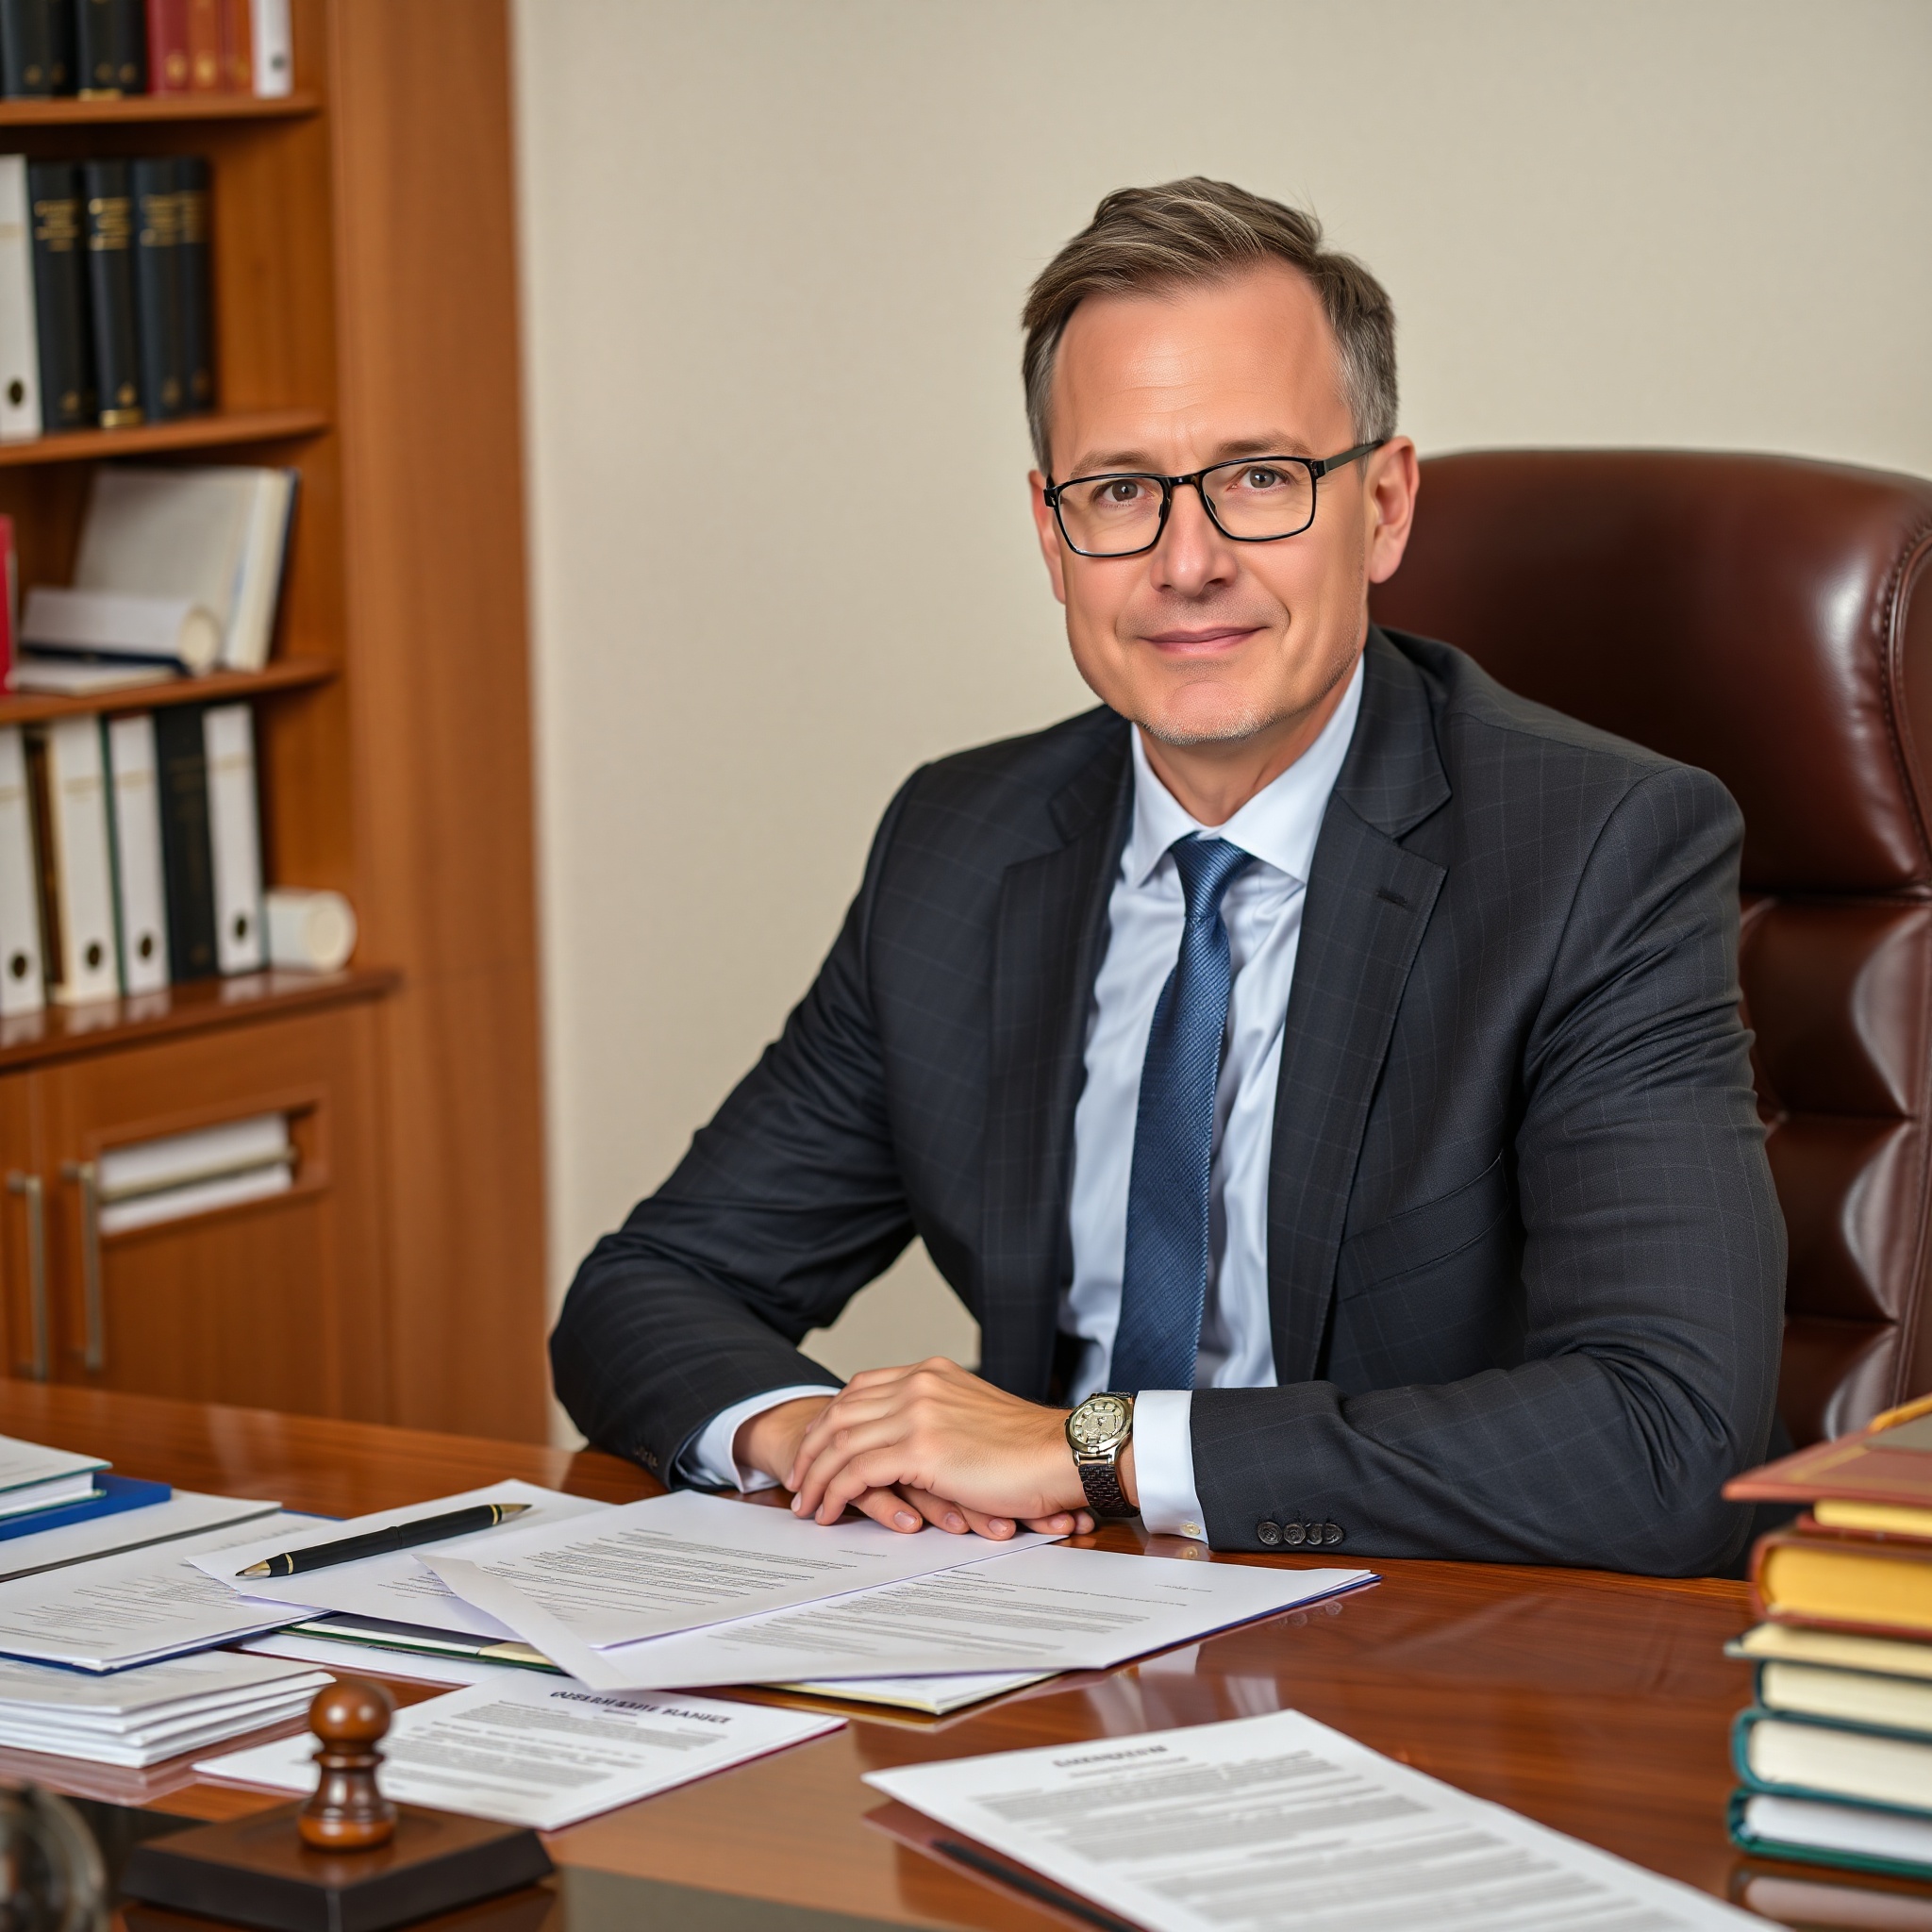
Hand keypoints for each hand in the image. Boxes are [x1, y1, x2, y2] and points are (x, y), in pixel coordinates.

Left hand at [732, 1390, 1043, 1537]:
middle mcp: (919, 1384)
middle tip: (797, 1480)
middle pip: (841, 1412)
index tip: (817, 1448)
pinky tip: (828, 1511)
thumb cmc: (1031, 1448)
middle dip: (812, 1449)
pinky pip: (857, 1471)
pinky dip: (834, 1493)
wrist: (1062, 1453)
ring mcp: (917, 1413)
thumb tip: (916, 1447)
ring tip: (804, 1505)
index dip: (831, 1420)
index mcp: (931, 1373)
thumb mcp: (975, 1416)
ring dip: (815, 1477)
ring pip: (840, 1443)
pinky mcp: (920, 1449)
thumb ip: (940, 1419)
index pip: (860, 1389)